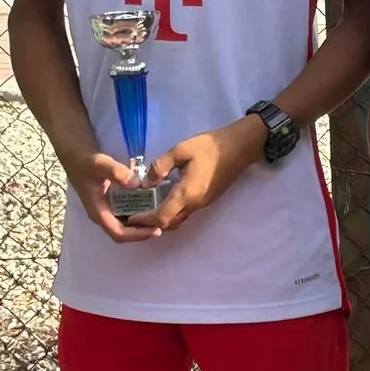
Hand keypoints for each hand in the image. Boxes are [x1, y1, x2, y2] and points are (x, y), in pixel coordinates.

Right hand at [63, 151, 161, 243]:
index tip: (155, 230)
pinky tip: (154, 208)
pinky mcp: (112, 205)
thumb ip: (116, 172)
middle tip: (164, 225)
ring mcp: (108, 211)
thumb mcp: (100, 164)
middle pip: (124, 233)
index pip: (118, 233)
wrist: (78, 159)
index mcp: (98, 212)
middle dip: (143, 232)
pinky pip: (128, 215)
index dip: (137, 235)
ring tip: (162, 219)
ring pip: (126, 226)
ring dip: (143, 225)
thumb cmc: (88, 163)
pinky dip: (140, 215)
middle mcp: (103, 216)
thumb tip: (136, 185)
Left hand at [135, 115, 266, 231]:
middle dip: (150, 223)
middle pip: (170, 223)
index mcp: (186, 193)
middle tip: (134, 216)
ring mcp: (203, 204)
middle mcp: (195, 204)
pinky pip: (186, 213)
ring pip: (179, 220)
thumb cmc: (210, 147)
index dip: (144, 220)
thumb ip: (160, 166)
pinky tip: (164, 201)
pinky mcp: (207, 199)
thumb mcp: (181, 150)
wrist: (239, 147)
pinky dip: (172, 214)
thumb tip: (146, 183)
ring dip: (162, 220)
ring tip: (146, 211)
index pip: (162, 216)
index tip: (130, 217)